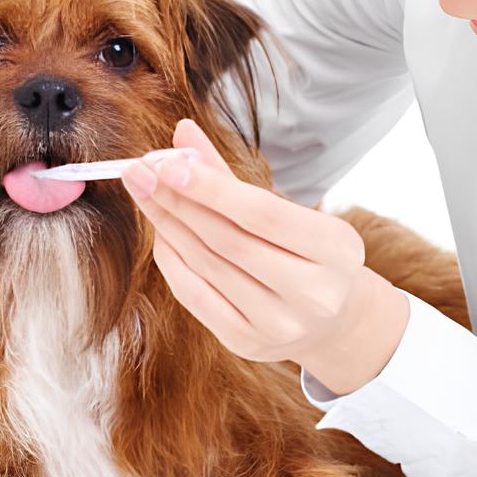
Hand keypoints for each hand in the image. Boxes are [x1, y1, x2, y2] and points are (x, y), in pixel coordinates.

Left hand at [119, 120, 409, 394]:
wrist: (330, 320)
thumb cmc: (305, 253)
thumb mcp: (287, 211)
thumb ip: (231, 175)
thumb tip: (181, 134)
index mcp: (336, 250)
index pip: (261, 214)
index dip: (210, 188)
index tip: (165, 162)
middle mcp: (314, 294)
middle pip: (229, 240)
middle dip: (177, 201)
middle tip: (139, 171)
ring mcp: (280, 324)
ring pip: (208, 266)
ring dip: (169, 226)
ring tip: (144, 193)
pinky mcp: (247, 343)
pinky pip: (196, 296)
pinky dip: (172, 261)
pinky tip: (161, 232)